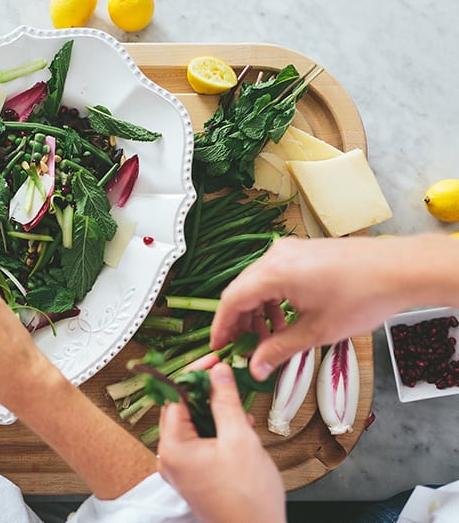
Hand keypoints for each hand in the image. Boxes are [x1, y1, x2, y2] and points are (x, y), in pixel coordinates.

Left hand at [157, 363, 284, 522]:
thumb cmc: (247, 501)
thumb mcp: (240, 439)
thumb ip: (226, 401)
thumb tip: (218, 372)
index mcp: (173, 447)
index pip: (176, 396)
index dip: (195, 374)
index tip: (214, 361)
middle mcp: (171, 458)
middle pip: (182, 409)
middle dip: (206, 391)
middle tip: (226, 376)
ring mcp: (182, 468)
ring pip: (193, 425)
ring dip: (214, 410)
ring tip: (237, 403)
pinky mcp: (195, 475)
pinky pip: (200, 442)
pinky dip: (217, 430)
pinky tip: (239, 426)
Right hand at [210, 235, 445, 379]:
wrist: (400, 269)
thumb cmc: (363, 297)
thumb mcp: (316, 331)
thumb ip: (279, 350)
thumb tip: (255, 368)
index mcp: (274, 273)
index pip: (231, 300)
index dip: (221, 326)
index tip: (219, 347)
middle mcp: (276, 256)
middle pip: (242, 291)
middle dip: (240, 322)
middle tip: (244, 348)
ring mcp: (290, 251)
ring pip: (258, 284)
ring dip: (259, 312)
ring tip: (271, 338)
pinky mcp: (303, 252)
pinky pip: (275, 276)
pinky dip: (273, 299)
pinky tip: (287, 319)